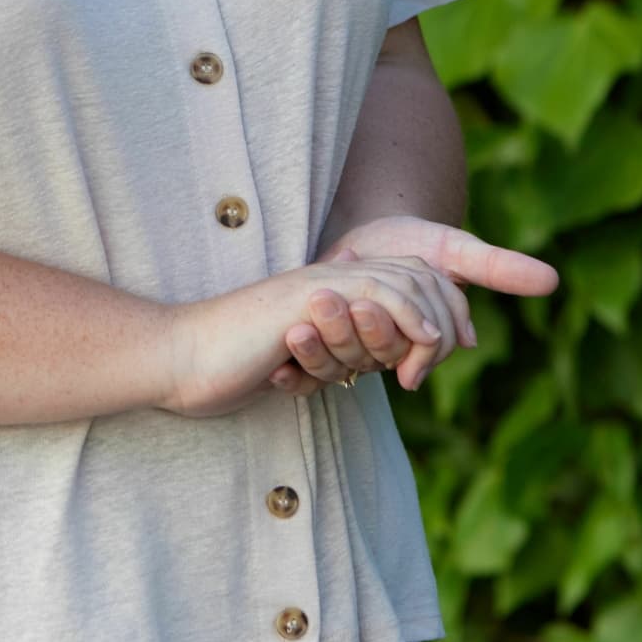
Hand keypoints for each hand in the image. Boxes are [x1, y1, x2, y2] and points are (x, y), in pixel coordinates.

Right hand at [157, 251, 474, 419]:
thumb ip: (324, 352)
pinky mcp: (313, 296)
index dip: (436, 302)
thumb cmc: (229, 363)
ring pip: (403, 282)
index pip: (401, 276)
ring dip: (431, 316)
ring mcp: (322, 284)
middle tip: (455, 347)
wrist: (186, 354)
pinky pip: (381, 296)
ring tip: (437, 350)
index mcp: (328, 288)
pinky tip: (420, 348)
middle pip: (414, 272)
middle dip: (447, 305)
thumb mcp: (292, 359)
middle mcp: (329, 277)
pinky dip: (411, 320)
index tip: (454, 341)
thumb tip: (353, 369)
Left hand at [270, 217, 559, 394]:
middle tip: (327, 304)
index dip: (412, 339)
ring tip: (295, 327)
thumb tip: (553, 280)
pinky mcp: (316, 349)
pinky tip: (276, 365)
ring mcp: (350, 351)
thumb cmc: (411, 241)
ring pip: (336, 367)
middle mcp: (387, 351)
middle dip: (351, 335)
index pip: (423, 347)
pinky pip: (304, 374)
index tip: (392, 317)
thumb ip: (496, 266)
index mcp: (422, 337)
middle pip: (373, 356)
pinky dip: (291, 372)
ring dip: (314, 351)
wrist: (358, 234)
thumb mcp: (453, 248)